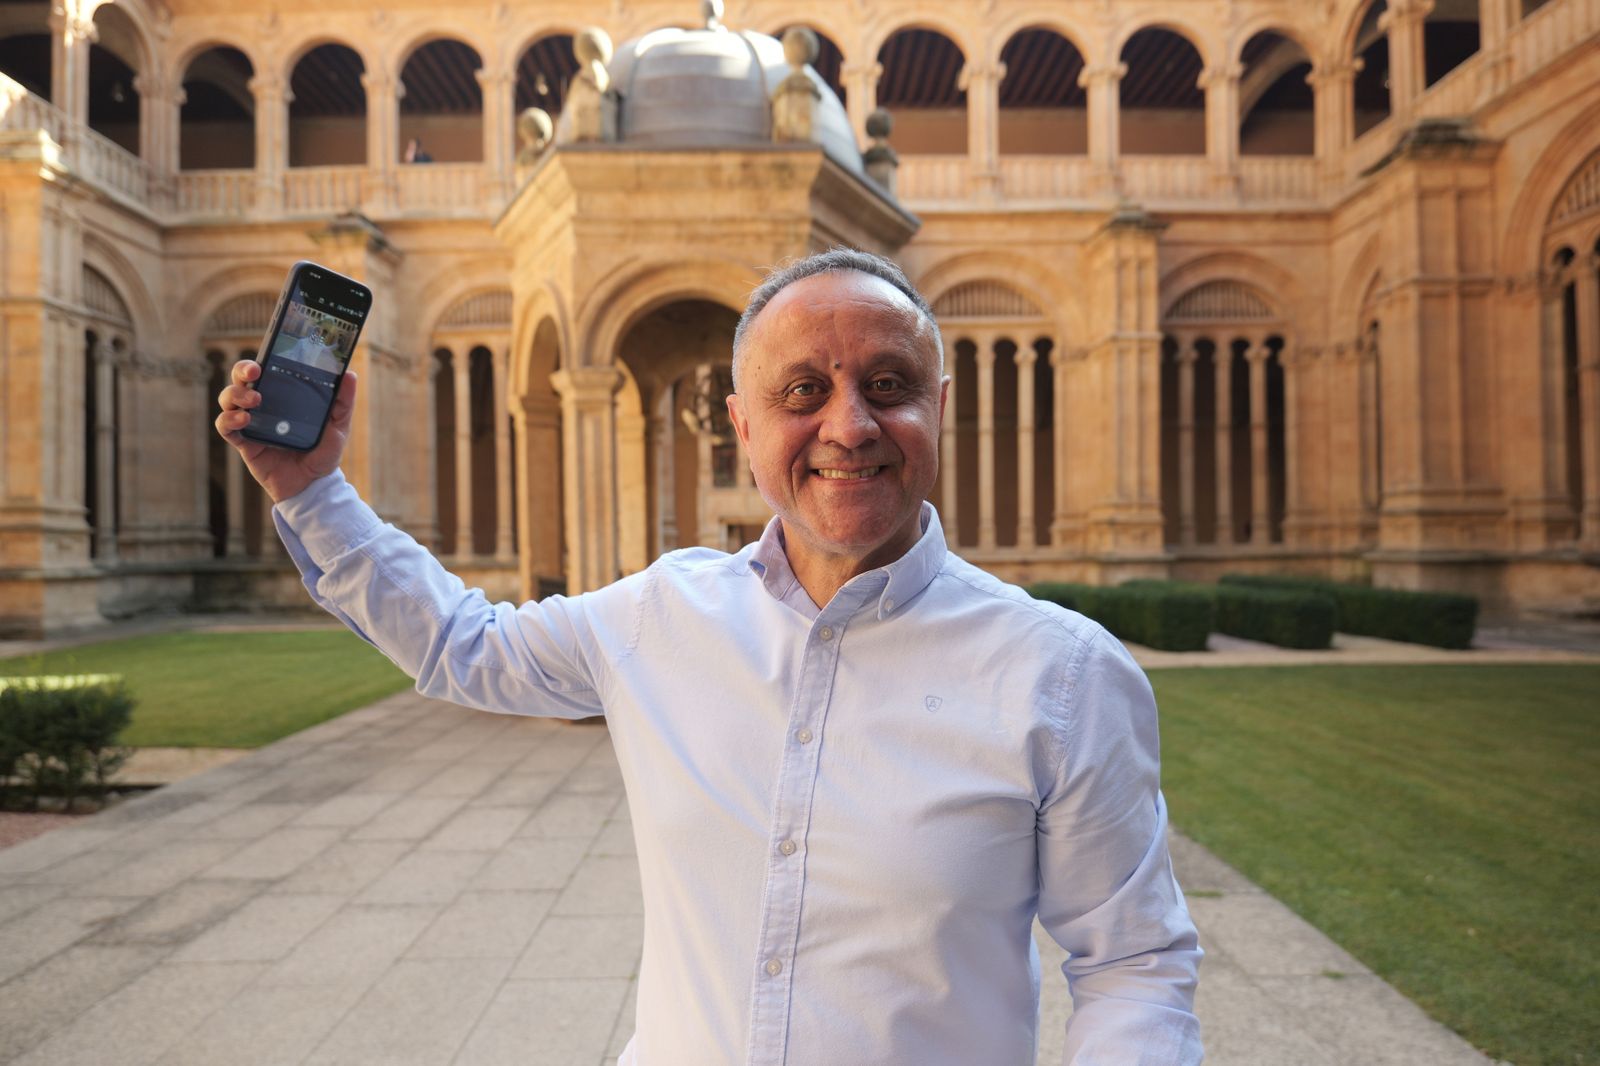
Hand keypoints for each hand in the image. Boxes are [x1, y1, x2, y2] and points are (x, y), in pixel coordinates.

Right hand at [214, 359, 356, 502]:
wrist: (313, 485)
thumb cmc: (323, 453)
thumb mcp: (338, 427)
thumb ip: (343, 402)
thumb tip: (350, 374)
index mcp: (283, 396)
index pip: (265, 370)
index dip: (261, 358)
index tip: (267, 353)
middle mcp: (263, 405)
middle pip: (240, 379)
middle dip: (242, 370)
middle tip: (255, 372)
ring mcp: (251, 423)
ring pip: (228, 399)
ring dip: (236, 394)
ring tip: (255, 400)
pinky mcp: (243, 443)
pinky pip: (225, 426)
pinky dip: (229, 420)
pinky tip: (243, 420)